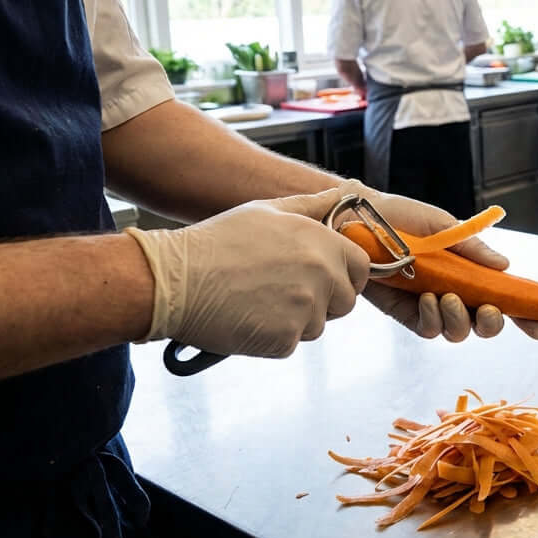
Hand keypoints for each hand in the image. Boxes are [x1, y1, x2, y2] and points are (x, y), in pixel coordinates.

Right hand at [124, 187, 370, 357]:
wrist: (176, 279)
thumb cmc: (218, 240)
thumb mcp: (267, 210)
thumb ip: (312, 205)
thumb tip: (343, 194)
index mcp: (322, 243)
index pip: (361, 267)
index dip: (345, 273)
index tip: (325, 276)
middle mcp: (321, 276)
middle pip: (345, 301)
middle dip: (324, 300)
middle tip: (284, 289)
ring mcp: (305, 311)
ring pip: (317, 325)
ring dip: (295, 319)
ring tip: (258, 299)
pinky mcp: (285, 340)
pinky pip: (291, 343)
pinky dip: (272, 337)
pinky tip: (247, 316)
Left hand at [347, 181, 537, 341]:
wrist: (358, 220)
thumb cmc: (401, 217)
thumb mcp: (442, 226)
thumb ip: (473, 247)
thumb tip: (505, 267)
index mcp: (471, 270)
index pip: (505, 296)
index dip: (526, 314)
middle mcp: (455, 290)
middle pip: (485, 323)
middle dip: (493, 323)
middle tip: (488, 309)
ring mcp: (431, 304)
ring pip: (459, 331)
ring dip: (461, 319)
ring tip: (448, 297)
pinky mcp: (406, 313)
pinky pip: (429, 329)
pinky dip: (433, 317)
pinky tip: (426, 298)